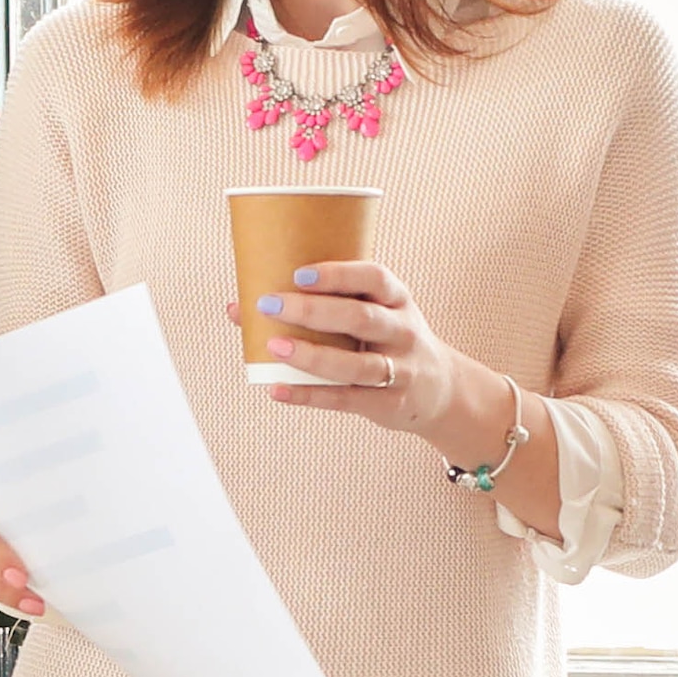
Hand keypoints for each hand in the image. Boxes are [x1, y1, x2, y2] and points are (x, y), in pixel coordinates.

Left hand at [236, 259, 510, 452]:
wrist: (439, 390)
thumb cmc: (386, 342)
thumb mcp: (373, 315)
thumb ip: (319, 306)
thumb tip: (238, 306)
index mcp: (397, 300)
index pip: (374, 278)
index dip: (338, 274)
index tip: (299, 273)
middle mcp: (402, 332)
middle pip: (360, 318)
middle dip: (313, 311)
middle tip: (270, 304)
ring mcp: (399, 369)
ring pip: (355, 364)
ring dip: (312, 356)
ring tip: (273, 346)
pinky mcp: (388, 403)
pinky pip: (346, 399)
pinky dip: (309, 395)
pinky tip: (277, 390)